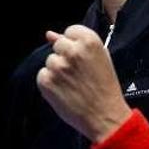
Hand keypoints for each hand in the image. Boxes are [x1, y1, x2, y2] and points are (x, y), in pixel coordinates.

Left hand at [36, 25, 131, 142]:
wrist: (105, 116)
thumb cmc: (105, 87)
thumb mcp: (100, 59)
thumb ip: (76, 44)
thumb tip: (49, 34)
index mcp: (89, 41)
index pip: (70, 31)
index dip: (75, 45)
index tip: (81, 58)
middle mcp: (72, 51)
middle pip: (58, 45)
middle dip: (65, 56)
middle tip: (78, 74)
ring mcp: (58, 66)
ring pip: (50, 61)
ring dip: (57, 71)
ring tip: (72, 84)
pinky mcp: (46, 81)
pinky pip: (42, 75)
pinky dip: (50, 83)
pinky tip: (64, 91)